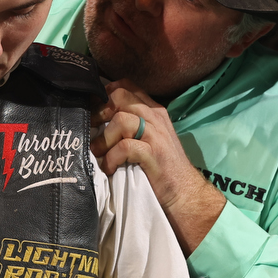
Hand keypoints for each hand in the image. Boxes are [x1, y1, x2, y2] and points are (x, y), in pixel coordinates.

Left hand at [90, 79, 225, 252]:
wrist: (184, 191)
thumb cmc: (161, 166)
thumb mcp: (149, 137)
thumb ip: (132, 123)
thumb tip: (98, 119)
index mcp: (154, 110)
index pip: (126, 86)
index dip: (104, 93)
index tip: (93, 110)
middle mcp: (155, 117)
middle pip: (120, 96)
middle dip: (100, 112)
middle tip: (92, 130)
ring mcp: (155, 134)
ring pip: (121, 120)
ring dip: (103, 139)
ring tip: (99, 154)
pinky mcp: (153, 153)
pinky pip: (125, 147)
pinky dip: (112, 158)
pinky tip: (110, 168)